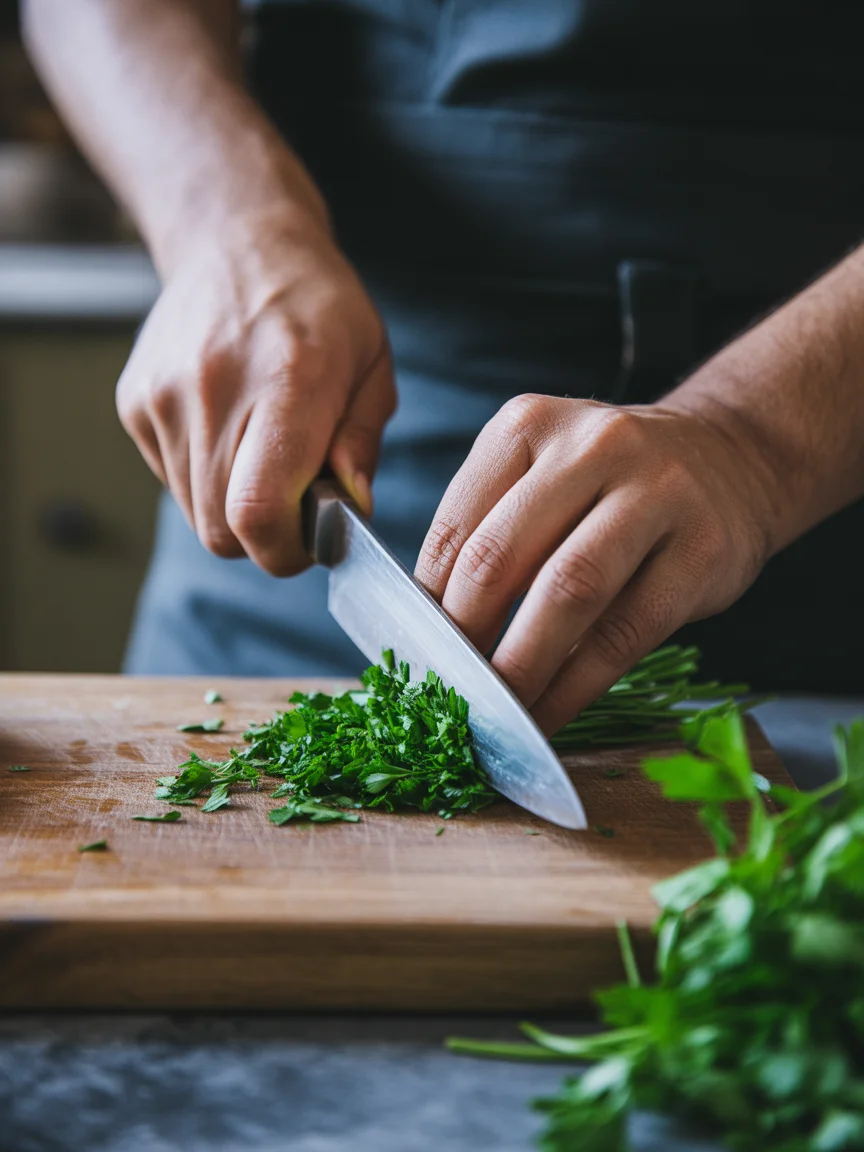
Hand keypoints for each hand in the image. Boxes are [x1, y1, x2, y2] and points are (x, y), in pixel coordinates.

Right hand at [117, 207, 394, 574]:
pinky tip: (230, 433)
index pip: (258, 511)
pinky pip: (172, 481)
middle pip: (222, 529)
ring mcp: (164, 398)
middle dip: (264, 538)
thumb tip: (349, 511)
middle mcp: (214, 391)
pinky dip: (205, 479)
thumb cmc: (318, 305)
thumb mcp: (371, 364)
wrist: (235, 240)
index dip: (285, 549)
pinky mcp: (134, 403)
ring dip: (234, 510)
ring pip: (195, 513)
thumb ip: (361, 444)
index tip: (311, 540)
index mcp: (287, 382)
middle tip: (295, 503)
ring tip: (263, 457)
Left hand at [415, 394, 777, 734]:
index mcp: (528, 425)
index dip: (427, 604)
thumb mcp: (543, 475)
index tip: (417, 654)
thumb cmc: (612, 483)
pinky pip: (625, 632)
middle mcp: (591, 447)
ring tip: (495, 712)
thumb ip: (490, 531)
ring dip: (520, 667)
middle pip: (501, 557)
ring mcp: (655, 494)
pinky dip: (577, 686)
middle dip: (465, 638)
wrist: (733, 458)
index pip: (456, 528)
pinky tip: (550, 714)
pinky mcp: (702, 552)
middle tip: (448, 691)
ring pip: (567, 593)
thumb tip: (432, 632)